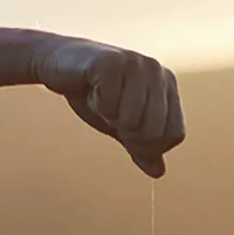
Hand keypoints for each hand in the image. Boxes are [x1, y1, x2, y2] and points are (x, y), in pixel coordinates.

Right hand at [31, 36, 184, 176]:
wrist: (58, 63)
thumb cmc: (94, 93)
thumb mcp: (121, 125)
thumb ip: (141, 147)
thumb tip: (159, 173)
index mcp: (168, 84)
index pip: (174, 135)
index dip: (148, 145)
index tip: (126, 130)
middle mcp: (157, 71)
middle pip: (154, 132)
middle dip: (126, 133)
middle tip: (110, 111)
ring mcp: (136, 63)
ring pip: (131, 120)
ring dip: (108, 117)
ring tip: (101, 97)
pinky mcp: (112, 61)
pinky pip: (108, 105)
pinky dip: (94, 104)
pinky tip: (91, 87)